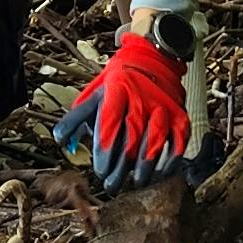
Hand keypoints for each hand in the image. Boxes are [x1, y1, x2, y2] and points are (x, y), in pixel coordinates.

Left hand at [54, 27, 190, 189]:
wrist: (154, 58)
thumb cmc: (120, 79)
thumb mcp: (94, 92)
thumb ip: (76, 118)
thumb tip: (62, 141)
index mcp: (118, 91)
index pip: (110, 125)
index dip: (104, 152)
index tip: (100, 170)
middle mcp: (142, 98)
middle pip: (131, 139)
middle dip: (121, 167)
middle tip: (112, 184)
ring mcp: (163, 107)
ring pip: (154, 143)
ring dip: (144, 167)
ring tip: (135, 182)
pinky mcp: (179, 115)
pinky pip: (178, 143)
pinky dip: (170, 161)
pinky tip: (159, 173)